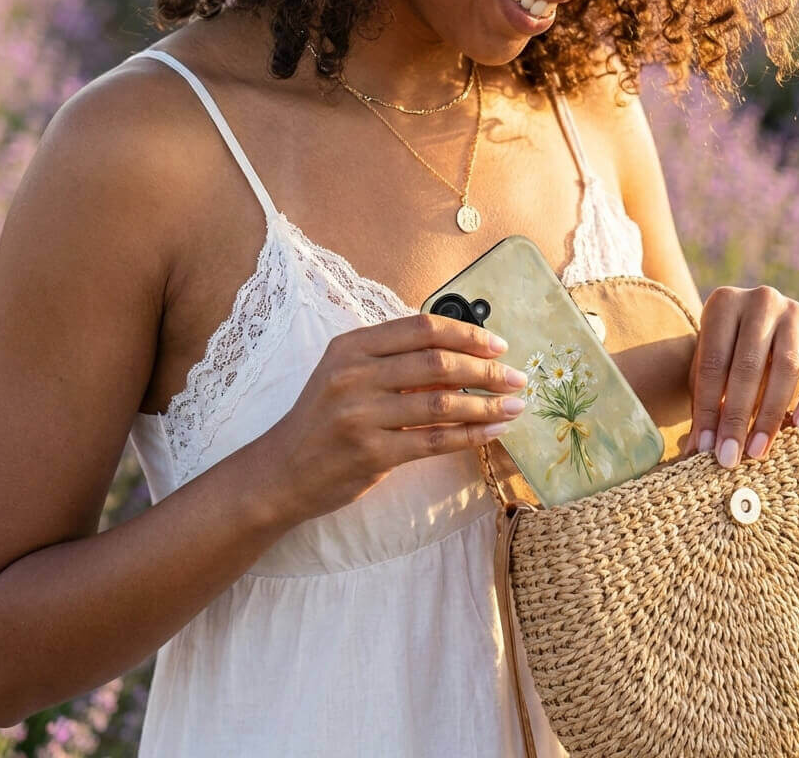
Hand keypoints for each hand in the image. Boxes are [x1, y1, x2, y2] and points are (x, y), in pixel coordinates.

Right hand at [258, 313, 527, 525]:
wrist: (282, 471)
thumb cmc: (323, 419)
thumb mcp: (348, 375)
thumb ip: (396, 361)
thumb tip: (463, 357)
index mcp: (351, 346)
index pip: (421, 328)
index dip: (466, 333)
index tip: (498, 343)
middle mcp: (354, 375)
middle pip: (437, 362)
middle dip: (486, 368)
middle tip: (516, 376)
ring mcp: (362, 415)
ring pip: (442, 403)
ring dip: (487, 403)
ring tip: (515, 404)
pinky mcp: (372, 453)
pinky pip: (436, 440)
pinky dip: (472, 434)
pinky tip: (495, 429)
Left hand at [682, 285, 798, 467]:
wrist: (766, 326)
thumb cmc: (730, 353)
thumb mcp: (711, 370)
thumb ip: (705, 403)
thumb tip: (697, 450)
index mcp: (723, 303)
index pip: (712, 362)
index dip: (708, 407)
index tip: (706, 447)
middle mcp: (760, 300)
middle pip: (747, 365)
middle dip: (736, 416)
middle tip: (730, 457)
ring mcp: (795, 311)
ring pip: (785, 367)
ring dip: (770, 414)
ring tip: (758, 450)